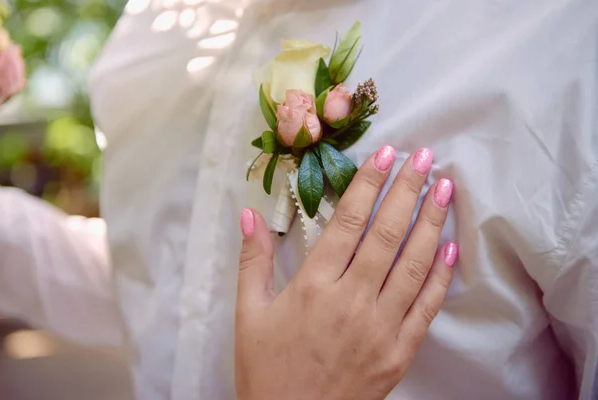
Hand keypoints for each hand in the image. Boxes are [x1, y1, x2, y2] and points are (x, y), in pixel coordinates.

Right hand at [235, 146, 457, 399]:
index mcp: (313, 287)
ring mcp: (381, 327)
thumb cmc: (266, 369)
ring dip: (431, 223)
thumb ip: (251, 260)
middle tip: (425, 158)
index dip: (369, 183)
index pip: (348, 222)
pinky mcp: (399, 352)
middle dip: (408, 190)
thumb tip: (249, 213)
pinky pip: (426, 307)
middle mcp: (351, 301)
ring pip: (413, 264)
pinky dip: (441, 275)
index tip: (386, 153)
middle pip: (387, 234)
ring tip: (445, 190)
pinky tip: (450, 246)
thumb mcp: (248, 313)